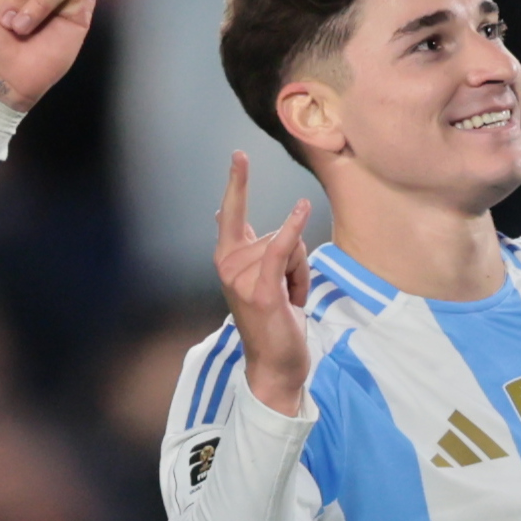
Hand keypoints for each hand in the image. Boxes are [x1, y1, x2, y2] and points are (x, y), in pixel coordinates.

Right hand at [214, 151, 312, 415]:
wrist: (275, 366)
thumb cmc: (274, 323)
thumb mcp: (260, 277)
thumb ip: (246, 244)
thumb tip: (218, 211)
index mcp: (228, 259)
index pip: (232, 212)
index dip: (237, 182)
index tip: (239, 154)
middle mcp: (229, 265)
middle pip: (280, 233)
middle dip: (295, 262)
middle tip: (287, 295)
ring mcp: (243, 278)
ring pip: (289, 247)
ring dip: (300, 275)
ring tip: (288, 303)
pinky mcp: (261, 289)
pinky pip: (280, 249)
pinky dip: (292, 229)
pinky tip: (303, 208)